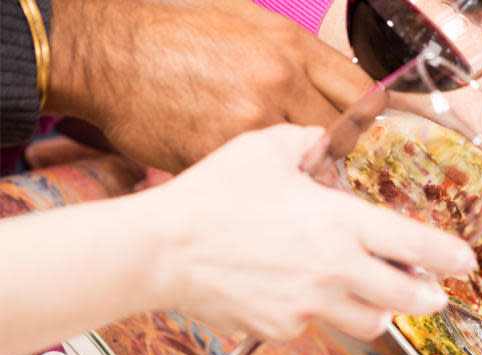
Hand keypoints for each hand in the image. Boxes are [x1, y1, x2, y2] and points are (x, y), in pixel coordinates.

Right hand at [45, 0, 374, 172]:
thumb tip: (340, 94)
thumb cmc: (177, 37)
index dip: (367, 122)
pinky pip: (258, 188)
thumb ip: (301, 59)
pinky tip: (248, 194)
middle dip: (336, 158)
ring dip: (304, 184)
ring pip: (305, 172)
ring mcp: (246, 123)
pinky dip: (259, 196)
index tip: (358, 133)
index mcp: (291, 49)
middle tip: (323, 168)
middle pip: (341, 141)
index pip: (365, 96)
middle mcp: (277, 84)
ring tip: (291, 191)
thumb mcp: (251, 24)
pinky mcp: (215, 157)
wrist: (107, 54)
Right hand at [141, 125, 474, 341]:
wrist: (159, 251)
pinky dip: (320, 315)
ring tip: (374, 297)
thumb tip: (321, 141)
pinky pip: (317, 327)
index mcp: (340, 224)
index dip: (450, 257)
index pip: (416, 246)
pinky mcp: (284, 330)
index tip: (465, 262)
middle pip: (408, 299)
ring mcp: (310, 307)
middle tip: (433, 294)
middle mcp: (335, 270)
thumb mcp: (264, 150)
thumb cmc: (209, 198)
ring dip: (380, 312)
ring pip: (370, 324)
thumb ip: (305, 144)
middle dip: (428, 298)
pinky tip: (300, 294)